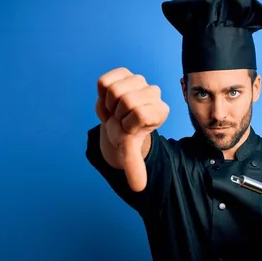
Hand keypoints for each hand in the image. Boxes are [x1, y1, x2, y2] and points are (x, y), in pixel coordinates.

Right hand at [96, 67, 169, 191]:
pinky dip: (100, 93)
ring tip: (114, 110)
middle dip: (116, 115)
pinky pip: (105, 81)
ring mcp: (140, 80)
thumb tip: (139, 188)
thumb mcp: (130, 151)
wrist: (115, 121)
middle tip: (119, 119)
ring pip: (115, 90)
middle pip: (126, 101)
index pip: (140, 114)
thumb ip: (134, 166)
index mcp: (161, 111)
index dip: (127, 124)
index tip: (128, 128)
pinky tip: (108, 99)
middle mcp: (154, 93)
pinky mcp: (124, 72)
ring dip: (108, 105)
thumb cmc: (126, 135)